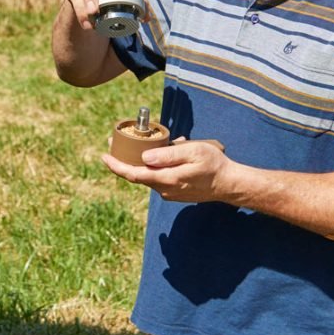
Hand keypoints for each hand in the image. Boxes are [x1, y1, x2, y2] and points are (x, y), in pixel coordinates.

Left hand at [103, 138, 229, 203]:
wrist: (229, 184)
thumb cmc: (214, 164)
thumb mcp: (193, 152)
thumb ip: (168, 155)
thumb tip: (145, 157)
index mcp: (166, 179)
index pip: (133, 174)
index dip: (116, 166)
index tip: (104, 156)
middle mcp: (164, 189)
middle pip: (137, 175)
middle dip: (124, 160)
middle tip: (115, 142)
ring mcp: (169, 192)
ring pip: (149, 175)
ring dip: (144, 161)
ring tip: (149, 142)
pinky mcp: (175, 192)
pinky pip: (159, 177)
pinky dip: (157, 165)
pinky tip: (167, 152)